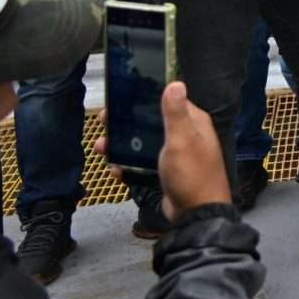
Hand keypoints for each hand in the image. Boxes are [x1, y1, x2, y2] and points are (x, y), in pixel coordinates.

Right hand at [95, 82, 231, 220]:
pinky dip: (128, 165)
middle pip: (150, 123)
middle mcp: (185, 135)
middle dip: (127, 125)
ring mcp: (175, 154)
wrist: (195, 214)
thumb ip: (176, 113)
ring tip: (103, 148)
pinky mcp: (166, 171)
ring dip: (122, 145)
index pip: (167, 102)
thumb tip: (176, 83)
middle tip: (105, 125)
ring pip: (143, 144)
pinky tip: (116, 169)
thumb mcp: (181, 140)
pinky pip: (143, 163)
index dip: (143, 99)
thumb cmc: (191, 174)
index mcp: (193, 122)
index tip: (120, 101)